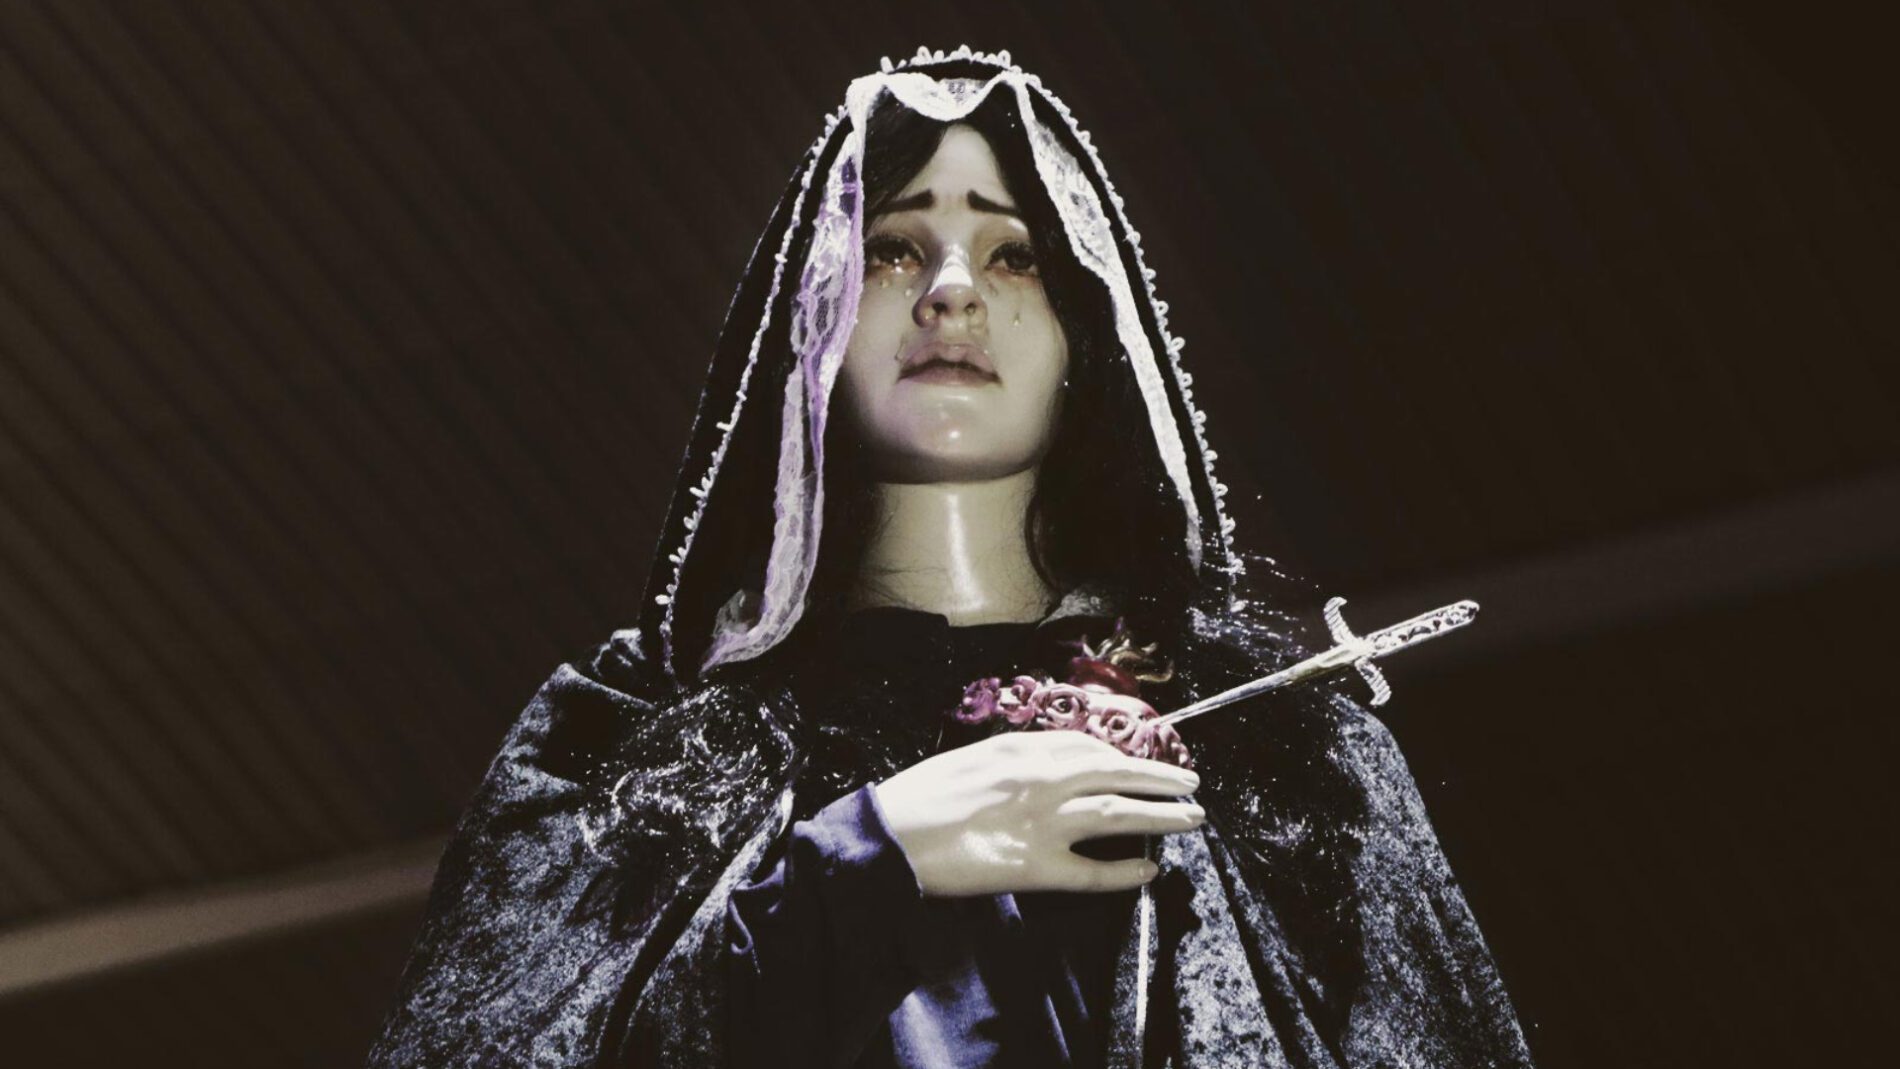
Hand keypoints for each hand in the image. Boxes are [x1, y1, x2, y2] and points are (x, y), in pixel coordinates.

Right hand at [870, 729, 1204, 896]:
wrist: (891, 835)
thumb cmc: (920, 796)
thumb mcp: (971, 758)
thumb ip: (1012, 759)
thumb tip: (1045, 762)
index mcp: (1022, 749)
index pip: (1090, 747)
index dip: (1125, 754)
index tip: (1144, 759)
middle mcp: (1042, 780)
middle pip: (1118, 773)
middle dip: (1161, 777)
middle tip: (1192, 783)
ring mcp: (1043, 824)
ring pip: (1119, 814)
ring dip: (1162, 815)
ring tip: (1192, 818)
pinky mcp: (1034, 868)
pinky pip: (1092, 872)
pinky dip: (1125, 873)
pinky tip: (1150, 872)